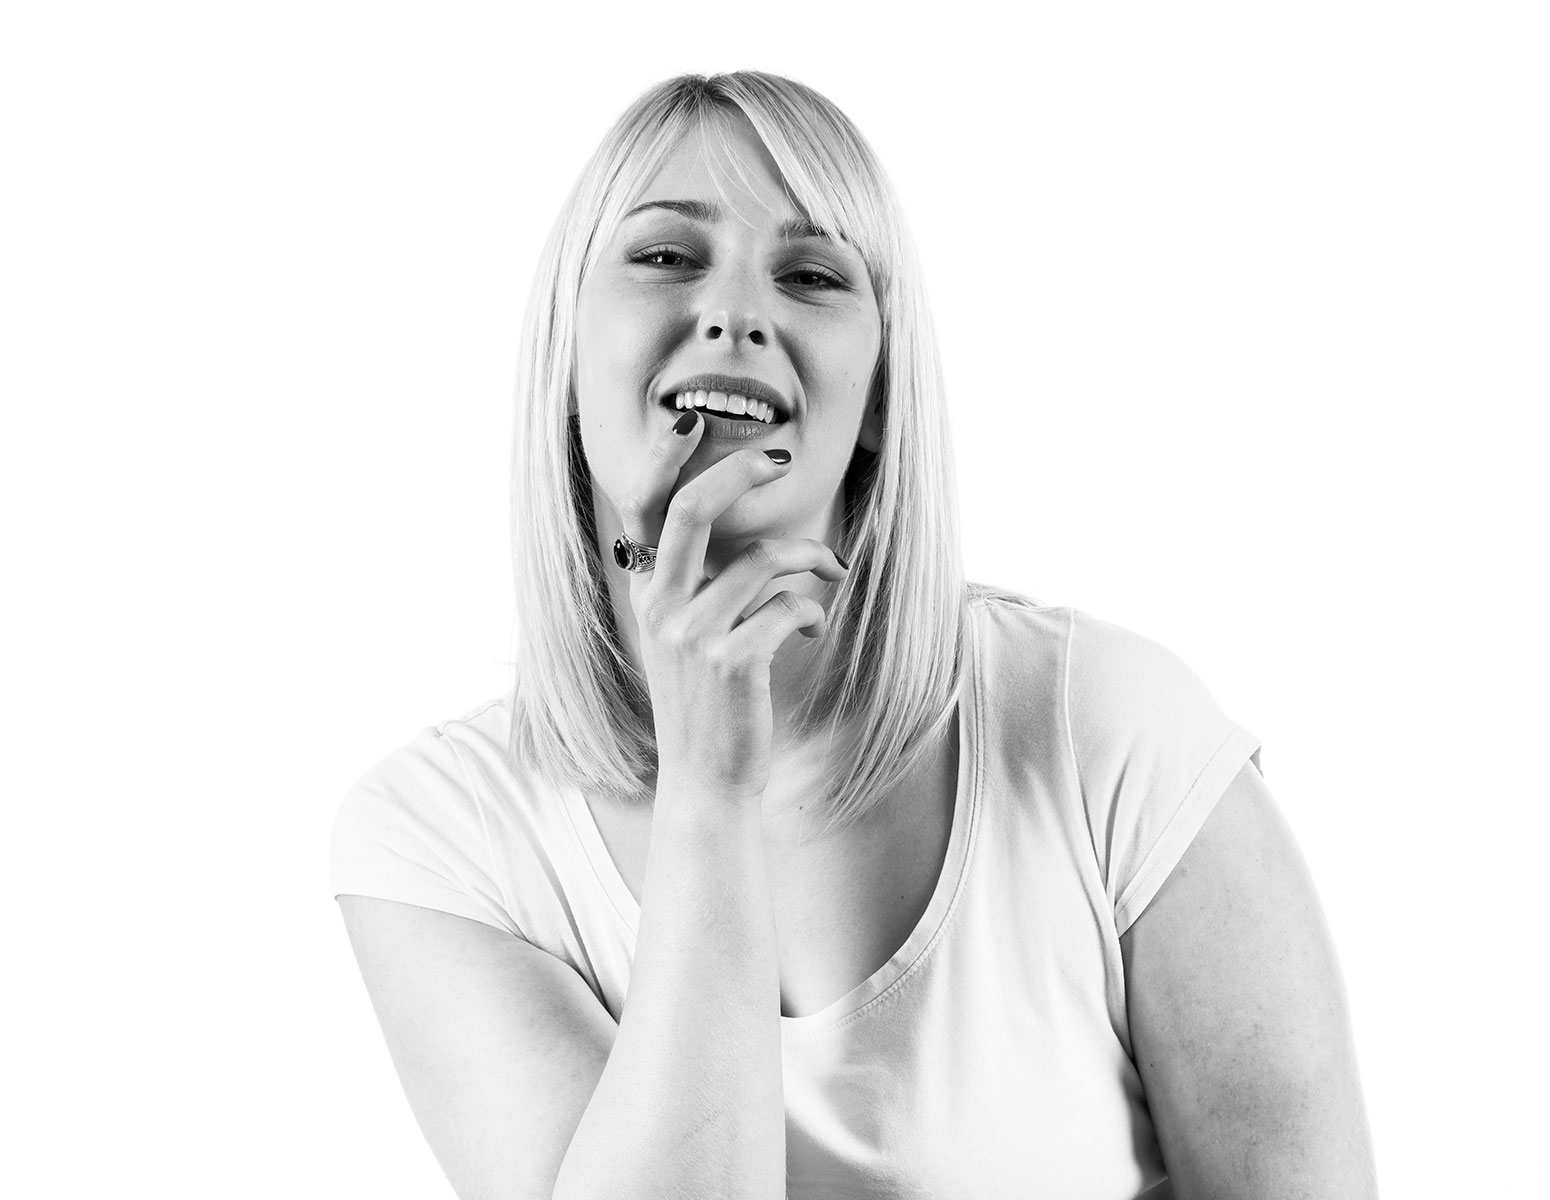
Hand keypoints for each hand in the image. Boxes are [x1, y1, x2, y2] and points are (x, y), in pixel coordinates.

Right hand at [620, 411, 848, 802]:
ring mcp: (692, 634)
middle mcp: (661, 607)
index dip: (663, 458)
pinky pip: (787, 606)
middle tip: (779, 457)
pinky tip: (814, 623)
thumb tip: (741, 537)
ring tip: (827, 572)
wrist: (708, 778)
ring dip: (808, 558)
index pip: (641, 508)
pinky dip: (811, 609)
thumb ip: (694, 584)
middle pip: (690, 509)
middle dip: (737, 471)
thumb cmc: (707, 702)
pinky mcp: (732, 661)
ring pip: (760, 558)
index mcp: (647, 592)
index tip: (692, 421)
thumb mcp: (682, 636)